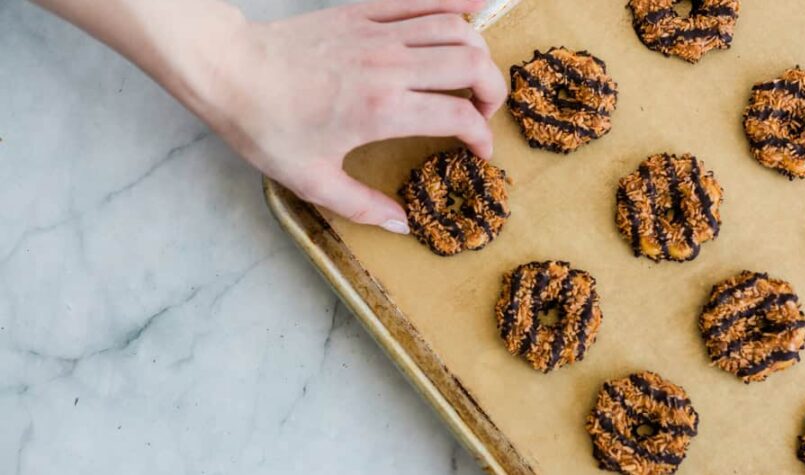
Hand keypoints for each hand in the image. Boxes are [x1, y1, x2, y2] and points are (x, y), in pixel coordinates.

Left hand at [211, 0, 506, 232]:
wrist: (228, 70)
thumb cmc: (266, 126)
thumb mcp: (313, 181)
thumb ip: (364, 206)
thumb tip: (403, 225)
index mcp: (382, 110)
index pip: (459, 116)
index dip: (480, 137)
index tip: (478, 151)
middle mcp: (390, 66)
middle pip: (471, 65)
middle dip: (492, 92)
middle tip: (482, 113)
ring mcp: (378, 34)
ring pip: (454, 29)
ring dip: (477, 53)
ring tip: (474, 76)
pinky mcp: (362, 12)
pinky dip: (456, 2)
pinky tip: (476, 6)